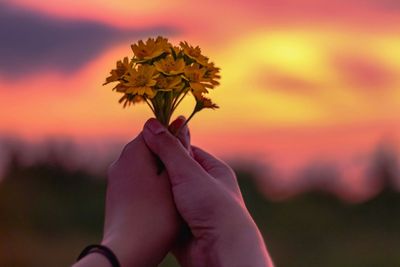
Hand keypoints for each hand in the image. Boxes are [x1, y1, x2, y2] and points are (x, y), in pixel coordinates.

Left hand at [74, 117, 188, 266]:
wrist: (128, 251)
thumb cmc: (157, 214)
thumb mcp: (174, 178)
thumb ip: (176, 149)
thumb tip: (179, 122)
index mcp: (133, 151)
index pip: (156, 130)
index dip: (175, 139)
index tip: (188, 154)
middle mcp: (120, 162)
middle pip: (150, 149)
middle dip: (169, 159)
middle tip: (186, 177)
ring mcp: (116, 181)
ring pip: (145, 167)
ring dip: (161, 175)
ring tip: (176, 193)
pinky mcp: (116, 197)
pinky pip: (138, 182)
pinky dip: (151, 188)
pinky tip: (161, 204)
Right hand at [143, 118, 273, 266]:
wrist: (220, 252)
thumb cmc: (213, 208)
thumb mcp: (188, 172)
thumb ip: (169, 149)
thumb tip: (151, 123)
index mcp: (214, 171)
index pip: (186, 151)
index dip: (166, 145)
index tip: (144, 141)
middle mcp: (205, 189)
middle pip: (174, 173)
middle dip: (157, 170)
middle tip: (134, 162)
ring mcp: (194, 209)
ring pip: (167, 194)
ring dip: (154, 192)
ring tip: (133, 183)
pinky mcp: (183, 227)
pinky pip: (165, 214)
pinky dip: (154, 211)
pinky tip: (140, 205)